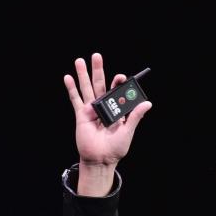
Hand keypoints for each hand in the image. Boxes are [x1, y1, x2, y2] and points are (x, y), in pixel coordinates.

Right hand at [63, 53, 152, 168]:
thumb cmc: (115, 149)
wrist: (100, 160)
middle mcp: (104, 107)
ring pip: (86, 89)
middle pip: (100, 85)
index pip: (117, 92)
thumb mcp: (128, 132)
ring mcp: (91, 110)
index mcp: (116, 110)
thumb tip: (147, 103)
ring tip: (80, 61)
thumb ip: (135, 117)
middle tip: (96, 56)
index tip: (121, 77)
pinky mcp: (81, 116)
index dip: (118, 83)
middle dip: (98, 70)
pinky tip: (68, 77)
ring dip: (83, 75)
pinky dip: (71, 89)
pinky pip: (75, 100)